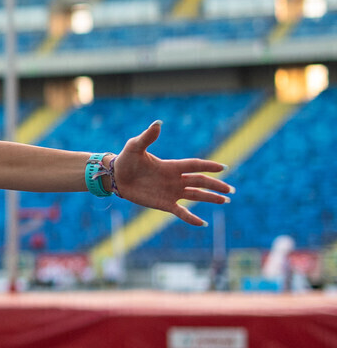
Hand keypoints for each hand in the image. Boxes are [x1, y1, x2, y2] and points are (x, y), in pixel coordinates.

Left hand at [112, 120, 233, 226]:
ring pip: (195, 195)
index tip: (223, 168)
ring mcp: (171, 192)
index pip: (194, 165)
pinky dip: (191, 218)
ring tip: (225, 200)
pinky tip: (203, 224)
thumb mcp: (135, 147)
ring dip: (210, 198)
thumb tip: (158, 123)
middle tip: (231, 189)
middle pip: (200, 181)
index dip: (208, 166)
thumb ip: (147, 137)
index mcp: (171, 166)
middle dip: (216, 185)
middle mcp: (174, 179)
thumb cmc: (126, 160)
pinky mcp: (164, 204)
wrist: (115, 177)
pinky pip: (181, 212)